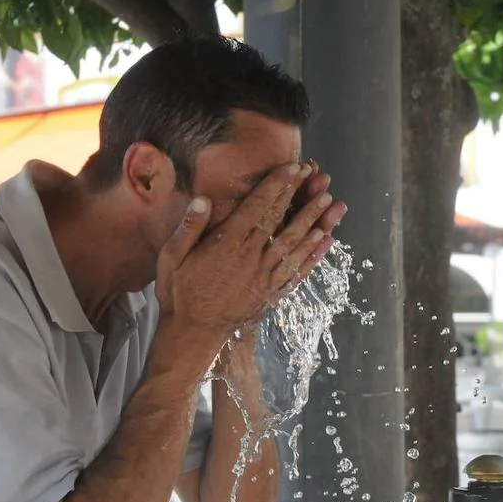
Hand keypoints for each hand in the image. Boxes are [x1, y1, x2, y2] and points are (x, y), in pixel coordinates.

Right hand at [155, 163, 339, 356]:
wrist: (194, 333)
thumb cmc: (180, 293)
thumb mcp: (172, 257)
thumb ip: (189, 227)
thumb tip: (203, 199)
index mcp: (227, 243)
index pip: (257, 207)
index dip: (277, 185)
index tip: (293, 168)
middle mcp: (250, 257)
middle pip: (281, 220)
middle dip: (301, 196)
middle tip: (319, 178)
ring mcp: (264, 276)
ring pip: (295, 243)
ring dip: (314, 221)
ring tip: (330, 201)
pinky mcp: (272, 292)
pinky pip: (298, 270)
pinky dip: (314, 255)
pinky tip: (327, 240)